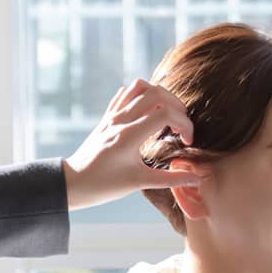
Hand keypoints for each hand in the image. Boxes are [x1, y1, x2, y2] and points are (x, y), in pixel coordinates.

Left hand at [63, 78, 200, 209]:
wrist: (73, 182)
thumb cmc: (104, 185)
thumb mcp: (139, 183)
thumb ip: (170, 179)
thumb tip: (198, 178)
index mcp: (128, 136)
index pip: (165, 114)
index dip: (184, 124)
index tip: (186, 141)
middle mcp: (120, 120)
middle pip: (156, 93)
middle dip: (177, 106)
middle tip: (180, 126)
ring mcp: (112, 115)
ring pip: (140, 87)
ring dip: (160, 95)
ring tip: (167, 115)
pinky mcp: (107, 116)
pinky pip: (125, 93)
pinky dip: (142, 95)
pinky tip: (148, 112)